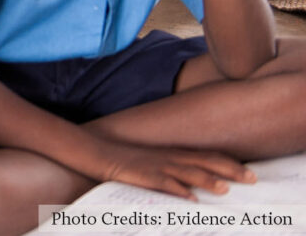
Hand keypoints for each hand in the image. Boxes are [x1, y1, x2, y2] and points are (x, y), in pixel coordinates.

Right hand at [94, 139, 252, 200]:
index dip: (230, 164)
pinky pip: (164, 183)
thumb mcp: (153, 161)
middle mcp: (170, 157)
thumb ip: (174, 169)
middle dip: (230, 170)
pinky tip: (191, 199)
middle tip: (252, 179)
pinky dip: (179, 190)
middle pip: (206, 162)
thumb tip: (195, 187)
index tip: (251, 173)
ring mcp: (157, 165)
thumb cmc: (127, 160)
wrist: (98, 151)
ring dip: (208, 180)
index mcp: (174, 153)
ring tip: (226, 189)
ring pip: (188, 172)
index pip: (208, 156)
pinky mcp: (143, 175)